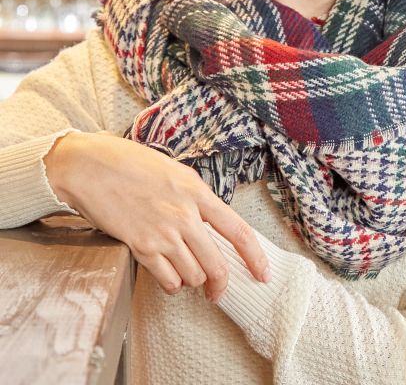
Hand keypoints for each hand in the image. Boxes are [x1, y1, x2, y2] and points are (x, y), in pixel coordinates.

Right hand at [44, 131, 270, 300]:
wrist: (92, 167)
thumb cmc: (131, 164)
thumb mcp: (174, 171)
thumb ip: (195, 196)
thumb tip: (210, 219)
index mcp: (197, 191)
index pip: (238, 230)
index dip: (255, 257)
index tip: (262, 273)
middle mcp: (185, 214)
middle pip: (217, 264)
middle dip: (220, 285)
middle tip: (217, 292)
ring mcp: (163, 232)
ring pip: (194, 276)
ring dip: (192, 281)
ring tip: (184, 272)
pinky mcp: (141, 246)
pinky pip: (168, 281)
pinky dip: (171, 285)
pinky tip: (167, 275)